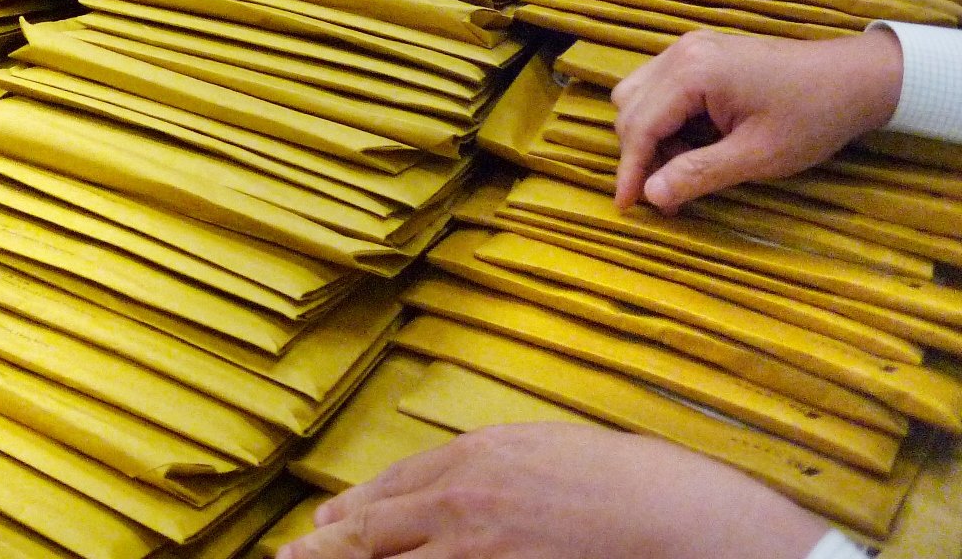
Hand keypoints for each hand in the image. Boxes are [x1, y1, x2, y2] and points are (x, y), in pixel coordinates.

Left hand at [279, 424, 829, 558]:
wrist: (677, 517)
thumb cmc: (623, 480)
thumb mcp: (543, 447)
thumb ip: (487, 464)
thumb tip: (446, 482)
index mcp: (472, 459)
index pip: (390, 488)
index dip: (350, 510)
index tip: (320, 527)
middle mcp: (461, 501)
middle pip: (374, 531)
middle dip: (325, 550)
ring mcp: (476, 549)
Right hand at [613, 28, 901, 213]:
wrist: (857, 79)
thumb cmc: (812, 117)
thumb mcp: (758, 156)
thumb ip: (699, 173)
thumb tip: (651, 195)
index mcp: (692, 73)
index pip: (639, 124)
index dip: (630, 169)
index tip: (627, 207)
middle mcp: (682, 52)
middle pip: (630, 106)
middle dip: (641, 152)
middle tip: (670, 191)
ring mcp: (691, 48)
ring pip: (640, 94)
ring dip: (652, 134)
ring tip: (687, 165)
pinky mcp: (702, 53)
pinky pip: (662, 86)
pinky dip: (667, 118)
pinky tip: (698, 140)